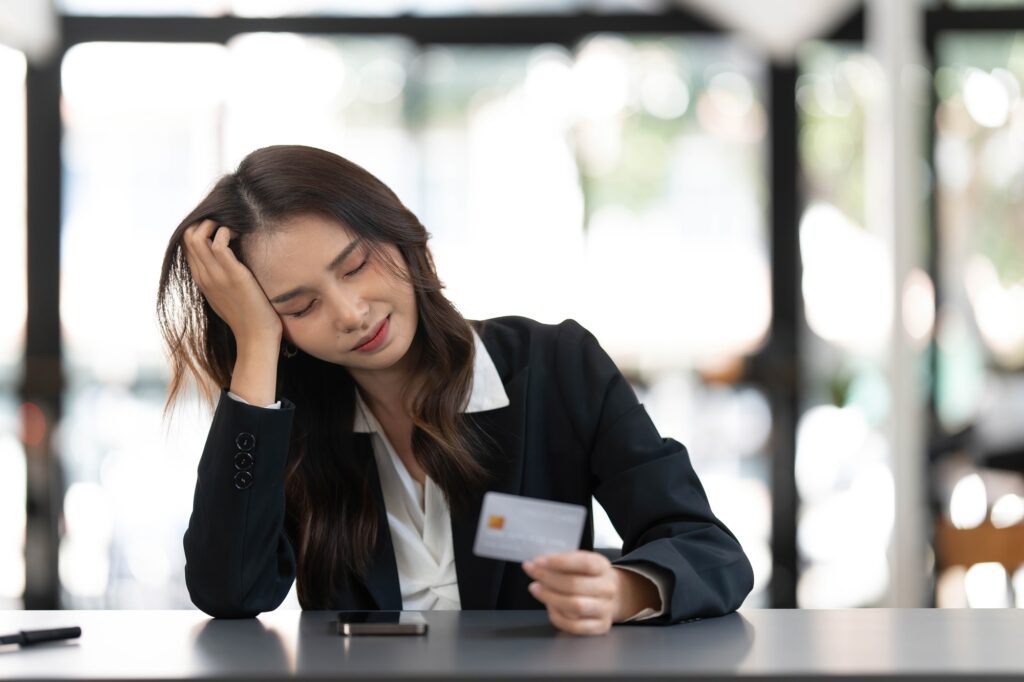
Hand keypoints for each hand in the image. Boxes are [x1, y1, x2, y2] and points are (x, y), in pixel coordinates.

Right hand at [182, 219, 282, 347]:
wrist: (256, 337)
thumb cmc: (246, 316)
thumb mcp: (225, 294)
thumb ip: (219, 278)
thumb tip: (224, 261)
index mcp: (200, 279)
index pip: (186, 244)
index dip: (200, 229)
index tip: (221, 229)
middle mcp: (204, 275)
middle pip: (188, 236)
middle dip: (205, 222)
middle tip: (227, 225)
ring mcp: (216, 275)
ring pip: (197, 236)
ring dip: (214, 224)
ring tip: (233, 229)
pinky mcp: (233, 275)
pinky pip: (219, 244)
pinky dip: (226, 232)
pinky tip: (239, 236)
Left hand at [522, 550, 658, 635]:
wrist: (609, 595)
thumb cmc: (587, 576)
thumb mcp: (579, 562)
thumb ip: (562, 561)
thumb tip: (537, 564)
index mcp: (603, 566)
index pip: (584, 563)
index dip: (559, 562)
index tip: (538, 561)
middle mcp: (608, 588)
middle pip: (575, 585)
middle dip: (548, 579)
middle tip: (532, 573)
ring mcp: (606, 609)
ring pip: (575, 606)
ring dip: (550, 597)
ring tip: (536, 589)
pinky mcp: (600, 626)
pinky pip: (574, 626)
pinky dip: (557, 616)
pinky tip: (549, 606)